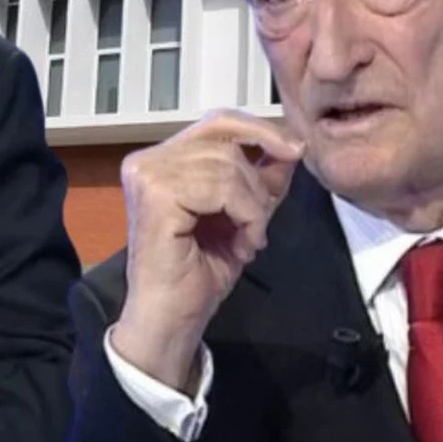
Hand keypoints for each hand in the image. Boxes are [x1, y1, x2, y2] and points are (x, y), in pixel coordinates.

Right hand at [111, 109, 303, 392]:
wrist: (172, 319)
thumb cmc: (199, 272)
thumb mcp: (242, 214)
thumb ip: (260, 177)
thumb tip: (292, 144)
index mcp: (161, 160)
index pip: (217, 122)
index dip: (259, 130)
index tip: (295, 150)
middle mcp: (147, 160)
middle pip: (226, 142)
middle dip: (256, 183)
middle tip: (256, 225)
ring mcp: (147, 175)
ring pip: (228, 165)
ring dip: (252, 206)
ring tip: (247, 239)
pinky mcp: (156, 195)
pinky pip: (223, 188)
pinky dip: (246, 215)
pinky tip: (242, 244)